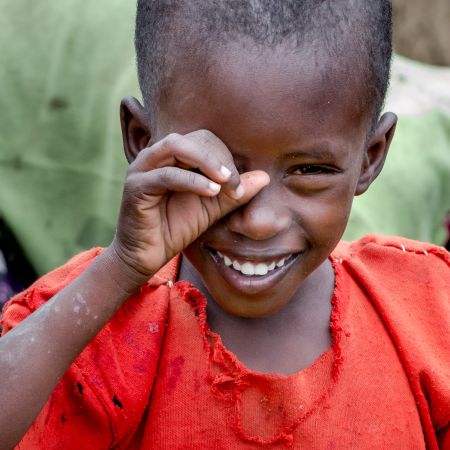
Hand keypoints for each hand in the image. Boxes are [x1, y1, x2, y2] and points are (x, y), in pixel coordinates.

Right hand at [111, 130, 269, 282]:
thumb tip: (265, 177)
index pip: (204, 139)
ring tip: (225, 181)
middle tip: (235, 183)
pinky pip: (166, 175)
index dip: (225, 157)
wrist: (147, 256)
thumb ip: (233, 192)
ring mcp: (142, 168)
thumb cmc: (176, 228)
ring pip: (176, 146)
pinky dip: (192, 180)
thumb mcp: (212, 208)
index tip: (240, 186)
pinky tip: (211, 192)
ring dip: (206, 160)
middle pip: (192, 138)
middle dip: (219, 157)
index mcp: (172, 157)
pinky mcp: (135, 187)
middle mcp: (155, 156)